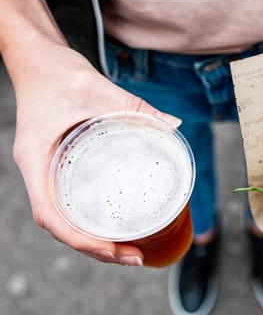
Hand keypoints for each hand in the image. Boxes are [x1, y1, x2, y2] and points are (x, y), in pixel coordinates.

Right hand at [10, 41, 180, 265]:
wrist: (36, 58)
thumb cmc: (56, 72)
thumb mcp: (97, 89)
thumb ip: (135, 107)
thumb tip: (174, 127)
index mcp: (36, 160)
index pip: (51, 216)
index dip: (82, 241)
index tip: (115, 251)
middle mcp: (38, 172)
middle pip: (61, 227)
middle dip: (96, 249)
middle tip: (135, 257)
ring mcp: (46, 171)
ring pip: (65, 218)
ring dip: (93, 240)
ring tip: (128, 251)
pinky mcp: (58, 164)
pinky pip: (69, 202)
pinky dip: (90, 220)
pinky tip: (114, 224)